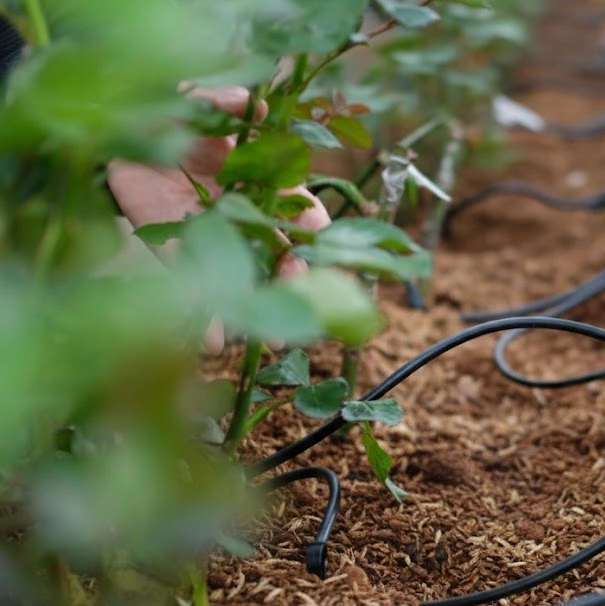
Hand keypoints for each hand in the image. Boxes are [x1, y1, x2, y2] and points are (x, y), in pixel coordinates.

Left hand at [107, 86, 330, 353]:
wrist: (121, 131)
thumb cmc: (171, 113)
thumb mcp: (197, 103)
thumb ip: (225, 103)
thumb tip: (254, 105)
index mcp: (263, 182)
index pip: (302, 212)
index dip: (316, 232)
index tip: (323, 250)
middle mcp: (246, 216)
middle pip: (282, 255)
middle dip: (296, 283)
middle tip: (303, 302)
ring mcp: (214, 238)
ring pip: (247, 279)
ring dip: (261, 310)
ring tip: (275, 341)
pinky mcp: (176, 252)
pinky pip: (194, 288)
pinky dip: (203, 317)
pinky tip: (213, 343)